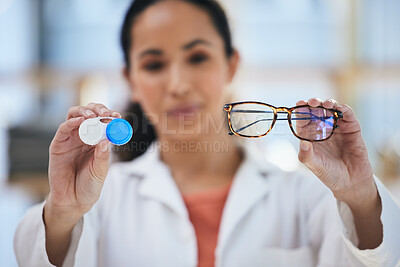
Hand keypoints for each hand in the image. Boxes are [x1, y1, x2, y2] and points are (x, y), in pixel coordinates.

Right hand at [45, 103, 120, 223]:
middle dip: (98, 109)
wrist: (73, 201)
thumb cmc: (89, 185)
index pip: (104, 122)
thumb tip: (105, 140)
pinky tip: (80, 121)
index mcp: (97, 140)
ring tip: (93, 116)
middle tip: (106, 113)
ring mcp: (70, 139)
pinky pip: (63, 129)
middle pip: (89, 114)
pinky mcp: (58, 145)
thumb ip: (103, 156)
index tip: (118, 116)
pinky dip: (71, 122)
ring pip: (75, 116)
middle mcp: (84, 136)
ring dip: (84, 112)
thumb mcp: (101, 171)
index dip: (110, 116)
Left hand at [296, 98, 376, 204]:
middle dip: (314, 104)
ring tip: (325, 104)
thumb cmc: (329, 173)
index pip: (303, 119)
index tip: (298, 104)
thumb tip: (302, 143)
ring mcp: (337, 127)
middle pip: (317, 111)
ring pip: (332, 109)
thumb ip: (307, 156)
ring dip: (328, 103)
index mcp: (310, 135)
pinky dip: (344, 109)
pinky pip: (348, 115)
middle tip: (312, 102)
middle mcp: (323, 128)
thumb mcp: (315, 166)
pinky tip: (340, 109)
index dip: (301, 110)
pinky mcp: (352, 128)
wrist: (350, 182)